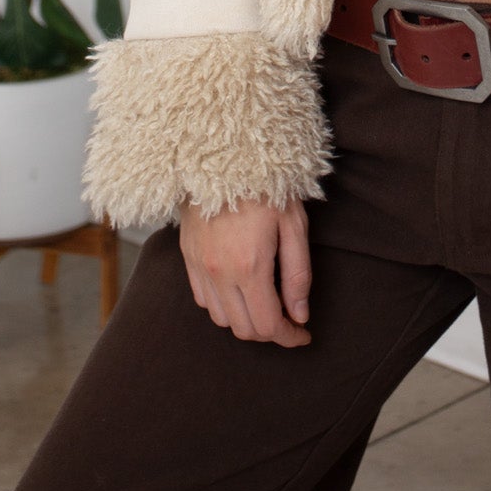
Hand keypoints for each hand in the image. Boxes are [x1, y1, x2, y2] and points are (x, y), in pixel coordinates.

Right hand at [177, 194, 313, 346]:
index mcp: (250, 266)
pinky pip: (203, 300)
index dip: (289, 337)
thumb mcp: (294, 224)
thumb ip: (298, 274)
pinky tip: (240, 292)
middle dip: (269, 333)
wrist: (222, 153)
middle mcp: (219, 273)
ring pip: (221, 319)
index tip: (303, 336)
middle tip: (289, 322)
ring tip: (266, 306)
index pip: (268, 325)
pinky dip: (223, 306)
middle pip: (243, 329)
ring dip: (245, 321)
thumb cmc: (266, 183)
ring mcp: (199, 266)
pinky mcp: (187, 257)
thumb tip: (300, 315)